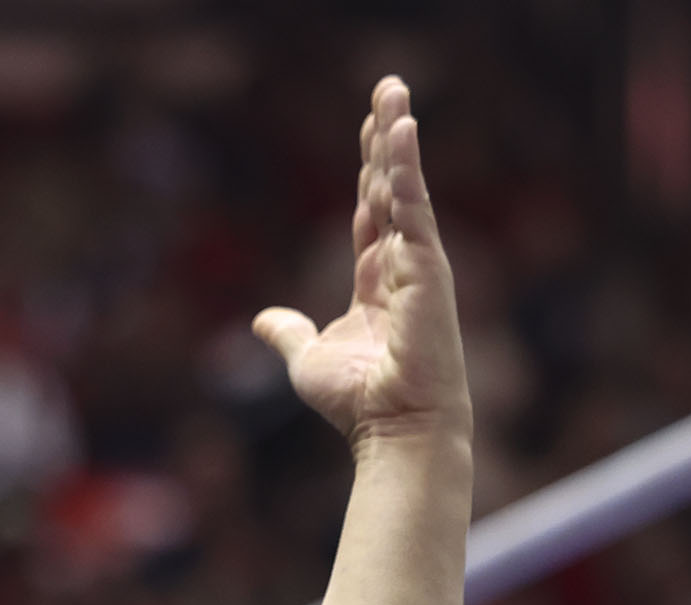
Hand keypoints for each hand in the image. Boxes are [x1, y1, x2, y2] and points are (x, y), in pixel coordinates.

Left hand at [253, 78, 470, 451]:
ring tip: (394, 91)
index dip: (370, 169)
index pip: (373, 212)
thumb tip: (263, 319)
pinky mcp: (427, 269)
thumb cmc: (359, 403)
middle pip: (391, 187)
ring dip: (397, 137)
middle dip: (387, 138)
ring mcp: (419, 265)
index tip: (370, 128)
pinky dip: (407, 168)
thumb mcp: (307, 359)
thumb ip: (288, 332)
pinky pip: (414, 207)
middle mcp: (403, 266)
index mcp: (378, 282)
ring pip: (404, 187)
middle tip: (388, 88)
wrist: (394, 431)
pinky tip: (401, 129)